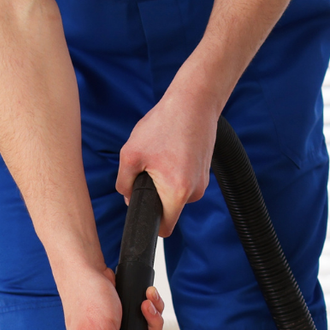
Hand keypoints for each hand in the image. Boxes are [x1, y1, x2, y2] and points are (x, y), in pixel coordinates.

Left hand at [117, 86, 217, 238]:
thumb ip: (124, 182)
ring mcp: (202, 182)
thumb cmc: (165, 124)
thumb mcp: (131, 154)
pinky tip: (171, 150)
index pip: (164, 228)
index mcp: (177, 192)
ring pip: (176, 195)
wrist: (195, 101)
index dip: (149, 223)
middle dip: (155, 195)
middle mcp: (194, 192)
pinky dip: (175, 172)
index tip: (142, 211)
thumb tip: (127, 196)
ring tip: (161, 154)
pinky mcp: (204, 172)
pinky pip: (184, 181)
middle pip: (169, 209)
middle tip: (148, 168)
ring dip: (164, 181)